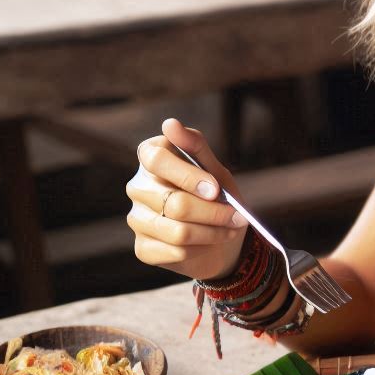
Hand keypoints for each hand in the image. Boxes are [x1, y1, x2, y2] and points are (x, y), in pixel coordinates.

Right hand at [126, 118, 247, 281]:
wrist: (224, 237)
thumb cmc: (216, 195)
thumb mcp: (214, 168)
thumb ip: (195, 146)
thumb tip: (169, 124)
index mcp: (151, 158)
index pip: (156, 159)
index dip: (188, 176)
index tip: (215, 189)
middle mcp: (138, 186)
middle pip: (174, 202)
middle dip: (213, 212)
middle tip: (237, 216)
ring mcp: (137, 218)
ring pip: (177, 231)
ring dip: (213, 232)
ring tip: (230, 228)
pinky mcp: (142, 248)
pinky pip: (175, 251)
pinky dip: (202, 248)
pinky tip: (209, 242)